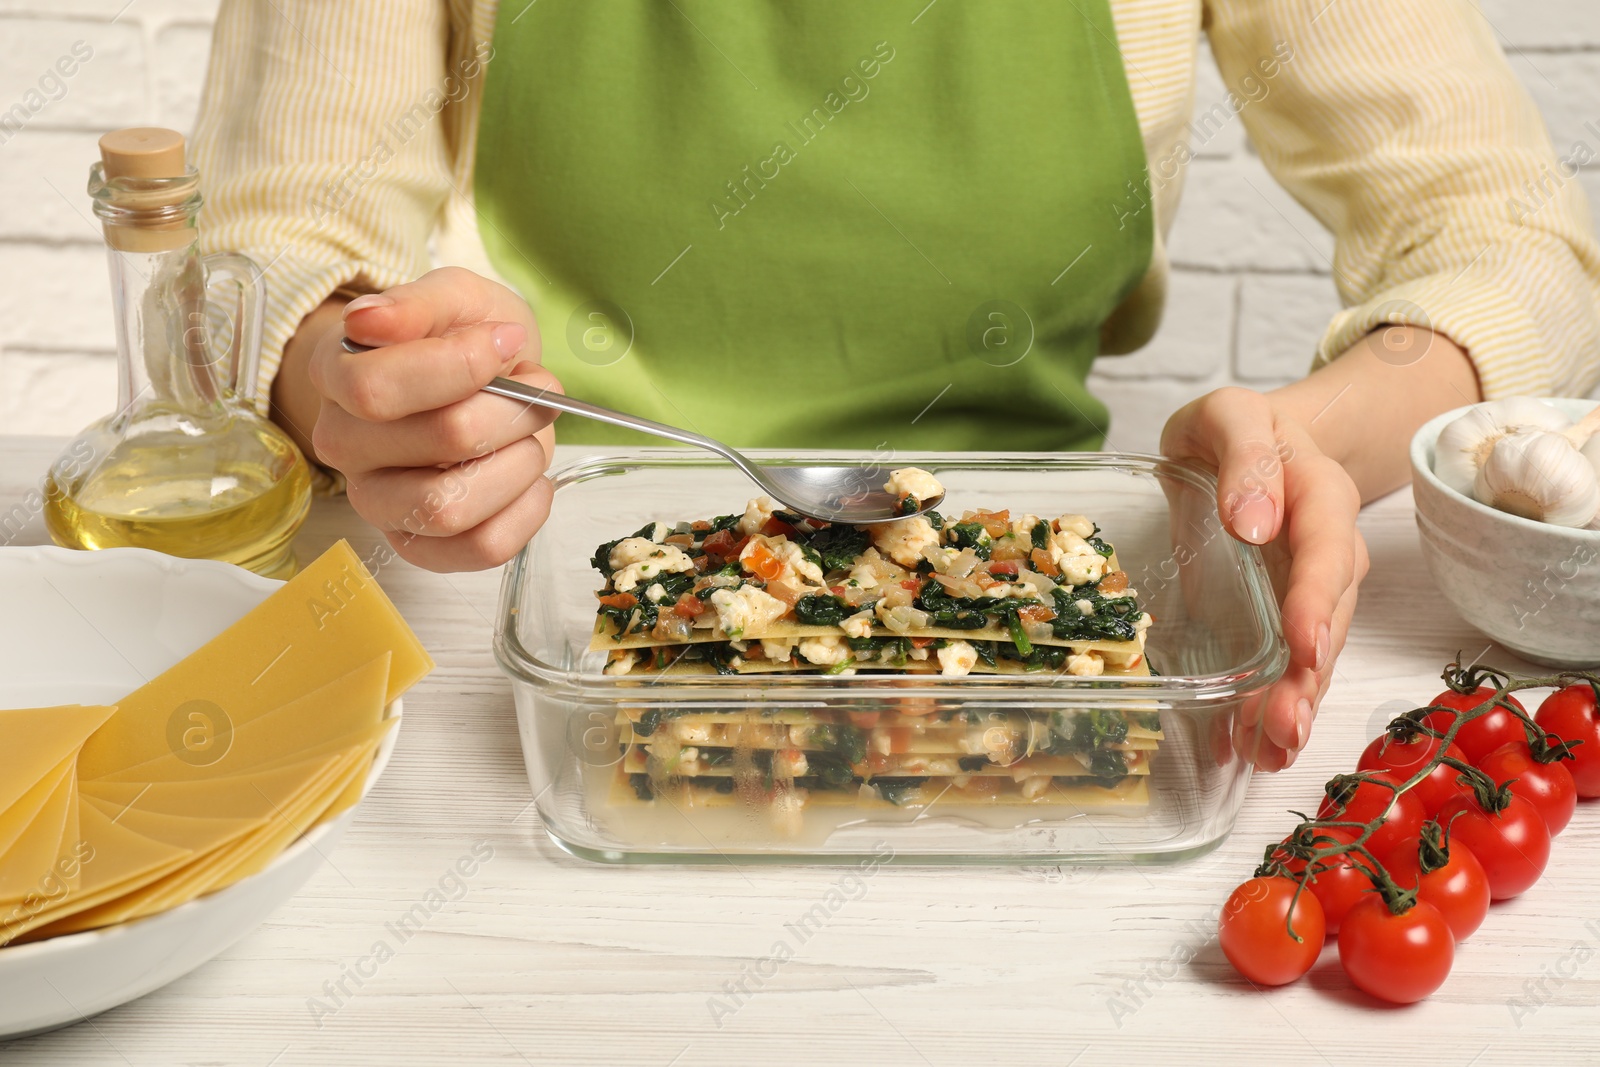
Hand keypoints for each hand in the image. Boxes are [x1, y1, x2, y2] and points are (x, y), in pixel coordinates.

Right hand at [307, 266, 559, 571]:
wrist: (475, 378)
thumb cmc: (457, 338)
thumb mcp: (452, 297)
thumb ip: (417, 303)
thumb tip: (370, 321)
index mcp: (337, 378)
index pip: (375, 390)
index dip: (460, 366)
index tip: (503, 343)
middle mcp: (344, 447)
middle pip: (439, 442)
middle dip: (513, 411)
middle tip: (537, 393)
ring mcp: (378, 503)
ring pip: (452, 508)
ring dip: (519, 465)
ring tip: (529, 437)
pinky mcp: (420, 545)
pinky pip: (479, 548)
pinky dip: (525, 513)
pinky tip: (531, 480)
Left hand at [1161, 387, 1370, 770]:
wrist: (1243, 440)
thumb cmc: (1236, 428)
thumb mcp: (1230, 415)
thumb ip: (1246, 457)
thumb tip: (1255, 523)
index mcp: (1321, 497)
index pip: (1329, 553)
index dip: (1318, 602)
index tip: (1305, 645)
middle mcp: (1328, 553)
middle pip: (1329, 621)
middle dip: (1309, 678)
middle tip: (1284, 727)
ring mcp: (1308, 592)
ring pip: (1312, 656)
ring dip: (1293, 708)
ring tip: (1268, 754)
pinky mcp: (1280, 619)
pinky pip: (1283, 668)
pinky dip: (1264, 710)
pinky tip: (1243, 748)